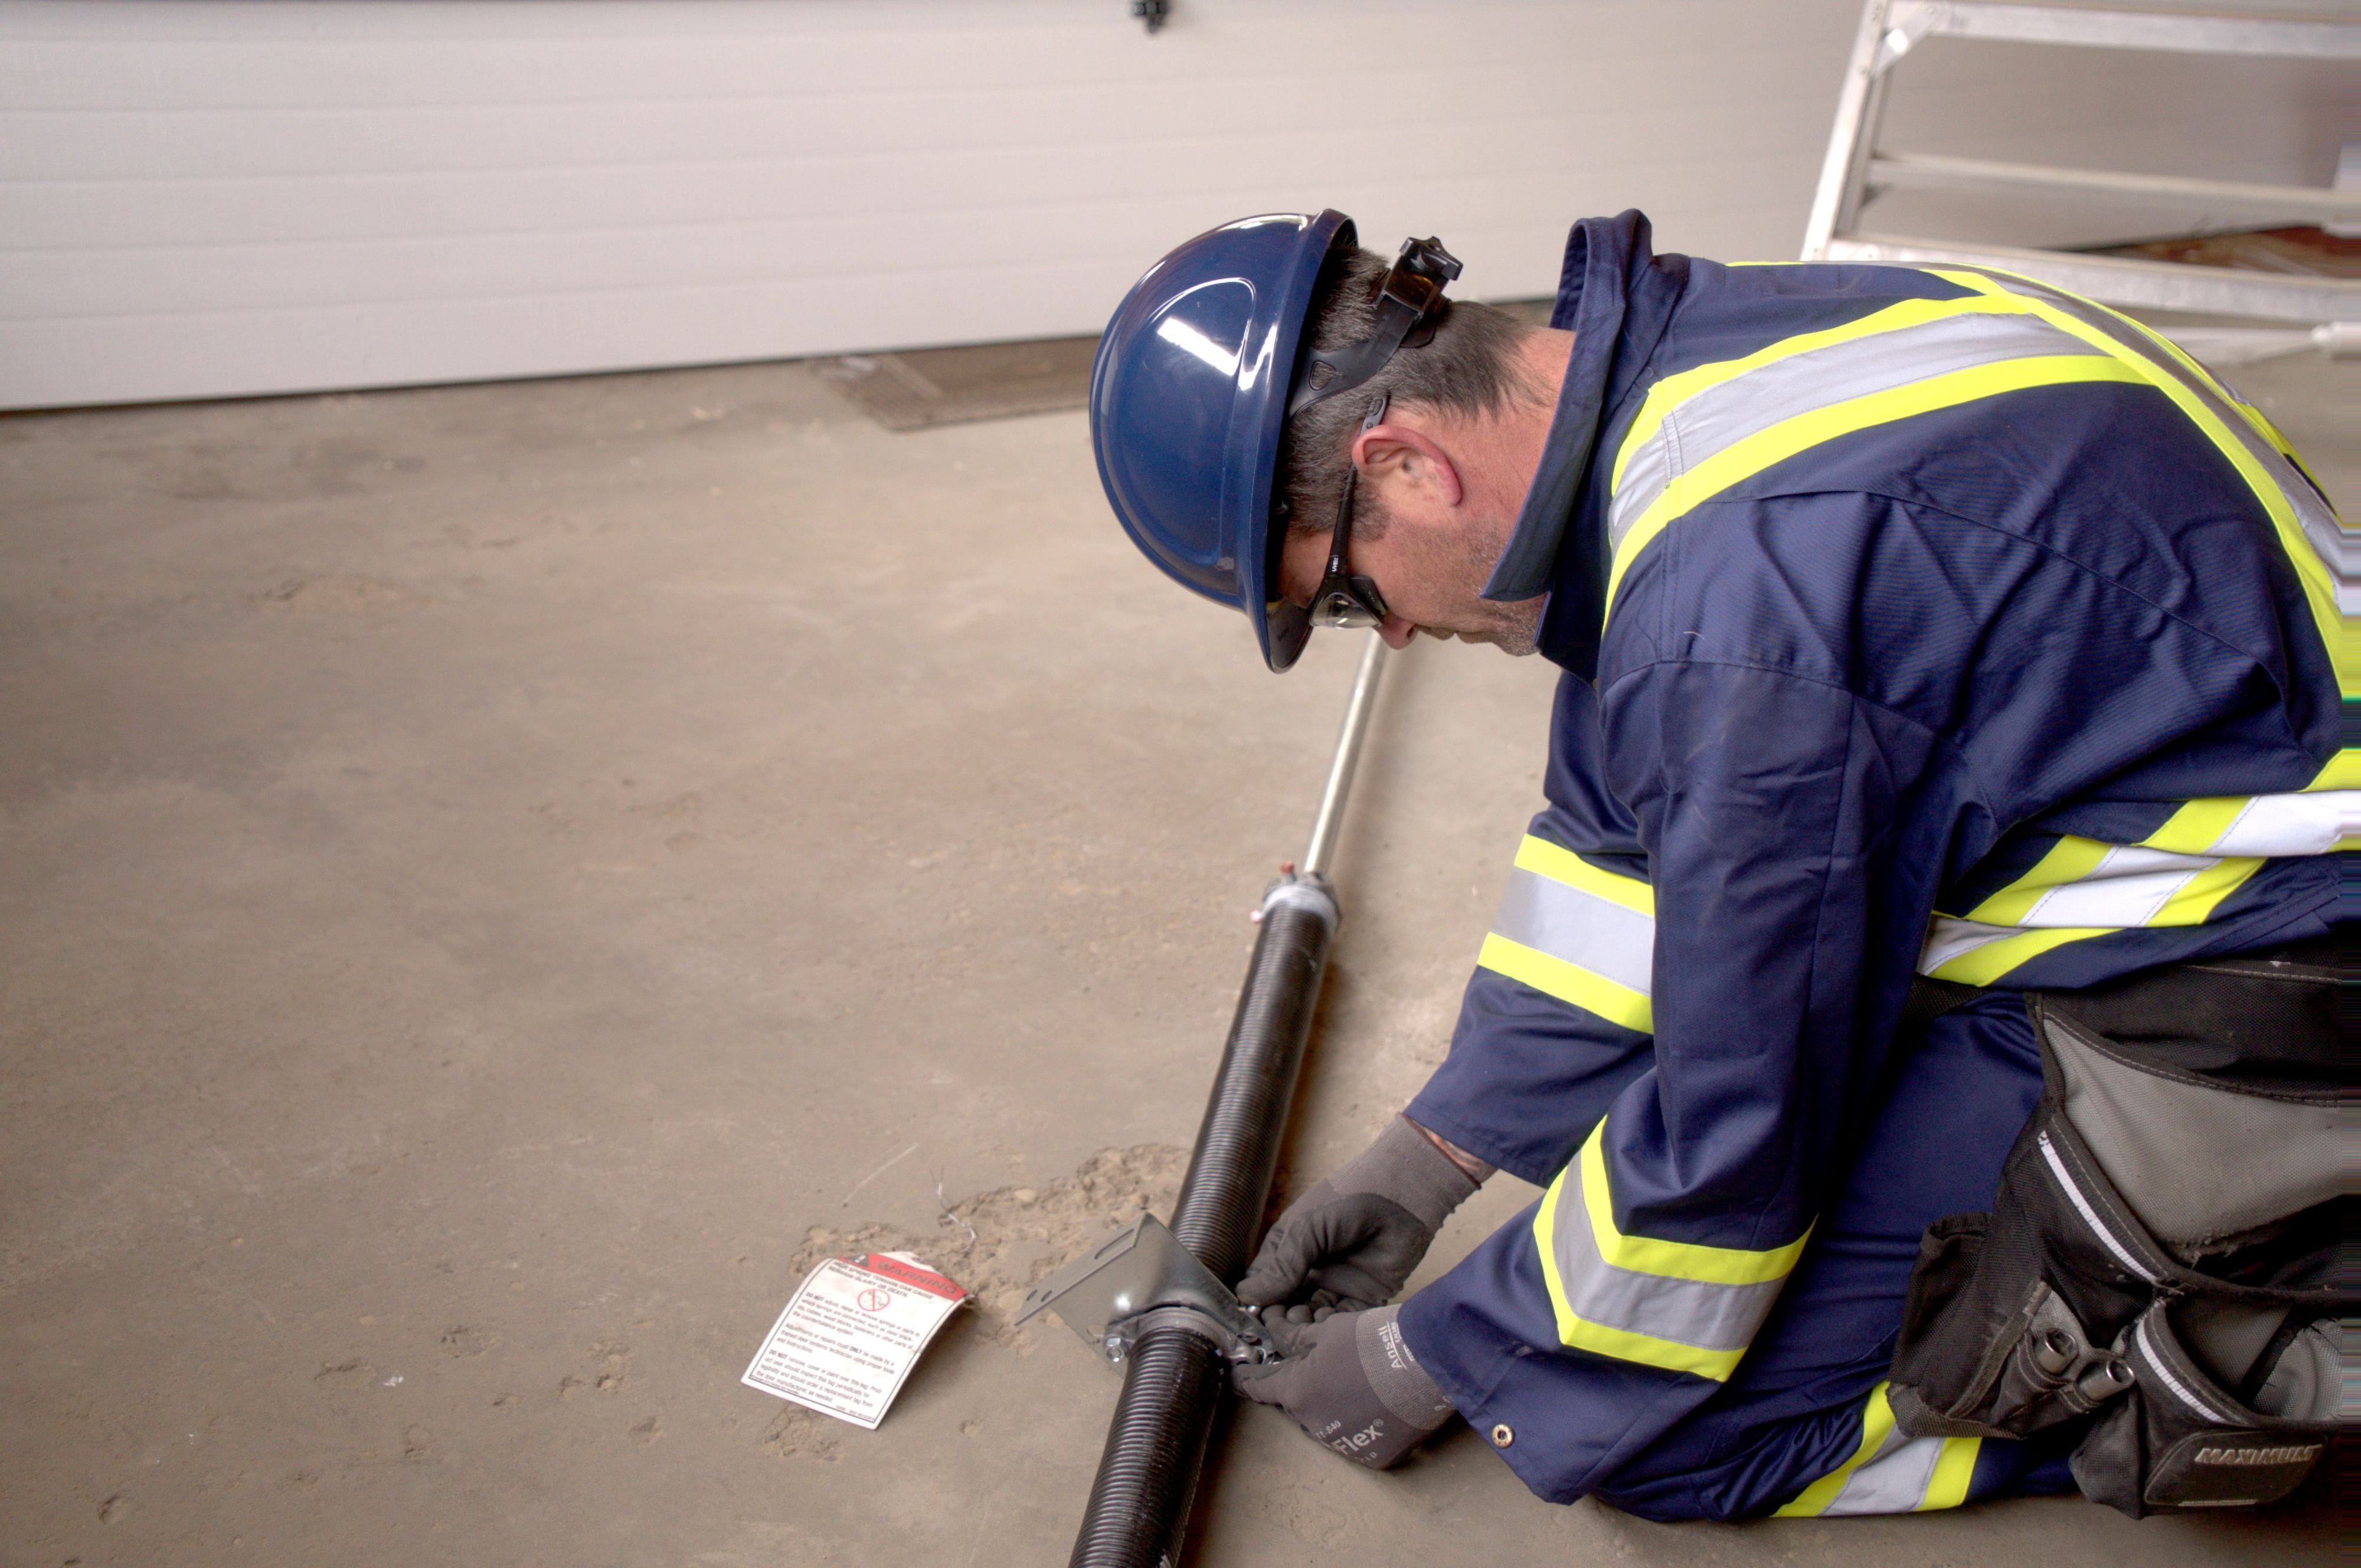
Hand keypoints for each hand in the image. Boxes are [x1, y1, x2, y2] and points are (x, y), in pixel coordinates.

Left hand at [1230, 1304, 1456, 1469]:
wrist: (1428, 1363)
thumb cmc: (1377, 1340)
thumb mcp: (1329, 1329)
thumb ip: (1298, 1340)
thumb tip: (1283, 1340)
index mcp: (1297, 1390)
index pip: (1259, 1387)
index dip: (1246, 1379)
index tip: (1237, 1377)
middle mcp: (1314, 1423)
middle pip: (1297, 1403)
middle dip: (1304, 1384)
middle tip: (1326, 1363)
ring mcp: (1344, 1444)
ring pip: (1325, 1421)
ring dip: (1331, 1403)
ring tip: (1358, 1378)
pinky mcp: (1373, 1456)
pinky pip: (1355, 1438)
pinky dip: (1359, 1422)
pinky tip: (1376, 1401)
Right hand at [1235, 1116, 1489, 1315]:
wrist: (1402, 1197)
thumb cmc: (1349, 1200)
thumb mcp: (1308, 1229)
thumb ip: (1283, 1265)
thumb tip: (1248, 1298)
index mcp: (1290, 1248)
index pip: (1264, 1282)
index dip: (1256, 1301)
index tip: (1251, 1318)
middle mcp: (1310, 1269)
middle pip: (1287, 1304)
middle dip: (1280, 1319)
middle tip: (1278, 1327)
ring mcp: (1337, 1284)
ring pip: (1313, 1315)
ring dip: (1305, 1325)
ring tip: (1301, 1326)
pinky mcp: (1364, 1297)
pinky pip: (1343, 1319)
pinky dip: (1332, 1327)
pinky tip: (1325, 1327)